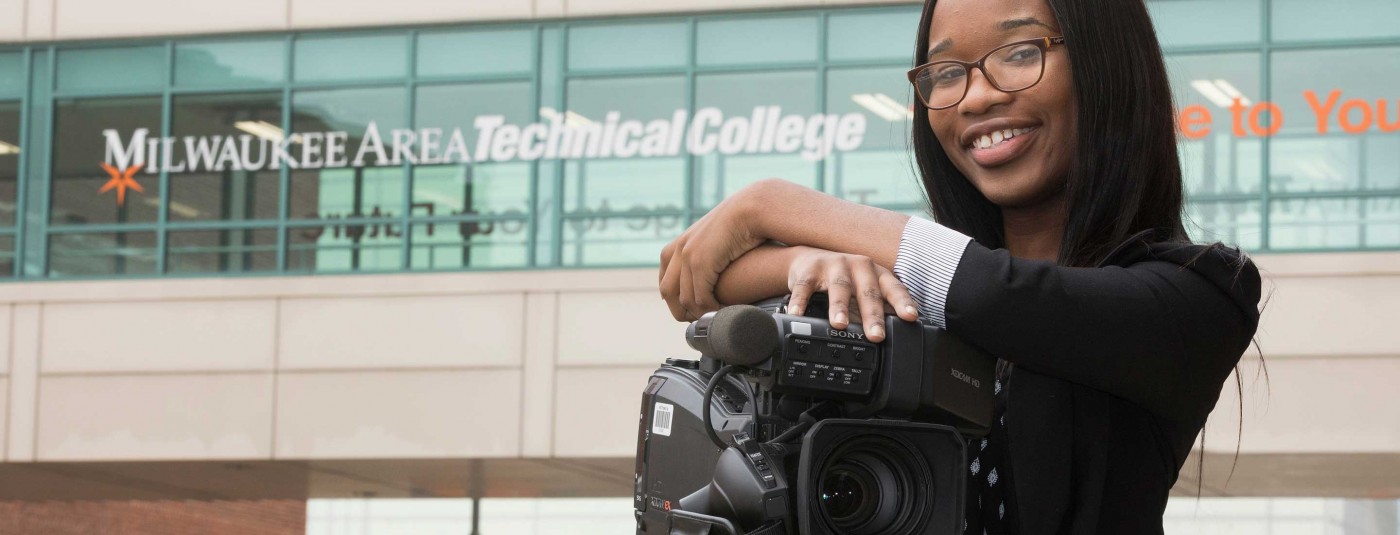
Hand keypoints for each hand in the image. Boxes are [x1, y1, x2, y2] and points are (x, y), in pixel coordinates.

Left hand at [659, 181, 775, 320]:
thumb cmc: (742, 225)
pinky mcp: (700, 262)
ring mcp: (687, 255)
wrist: (751, 207)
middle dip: (681, 310)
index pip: (666, 281)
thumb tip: (715, 272)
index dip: (677, 300)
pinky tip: (724, 312)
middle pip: (668, 292)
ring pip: (684, 298)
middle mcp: (678, 249)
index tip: (692, 311)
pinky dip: (711, 310)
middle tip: (700, 321)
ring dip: (698, 313)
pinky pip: (700, 297)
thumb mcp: (718, 243)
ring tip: (714, 319)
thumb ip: (711, 257)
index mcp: (679, 245)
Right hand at [785, 246, 919, 342]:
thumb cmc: (844, 279)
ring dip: (839, 307)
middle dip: (872, 314)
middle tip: (876, 335)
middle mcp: (858, 267)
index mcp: (876, 274)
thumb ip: (878, 308)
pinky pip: (804, 288)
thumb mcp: (864, 289)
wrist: (809, 259)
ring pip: (839, 288)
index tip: (910, 317)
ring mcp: (833, 267)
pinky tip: (797, 314)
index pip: (893, 288)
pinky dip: (800, 302)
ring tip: (840, 324)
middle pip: (867, 291)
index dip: (903, 303)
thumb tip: (898, 335)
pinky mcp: (809, 271)